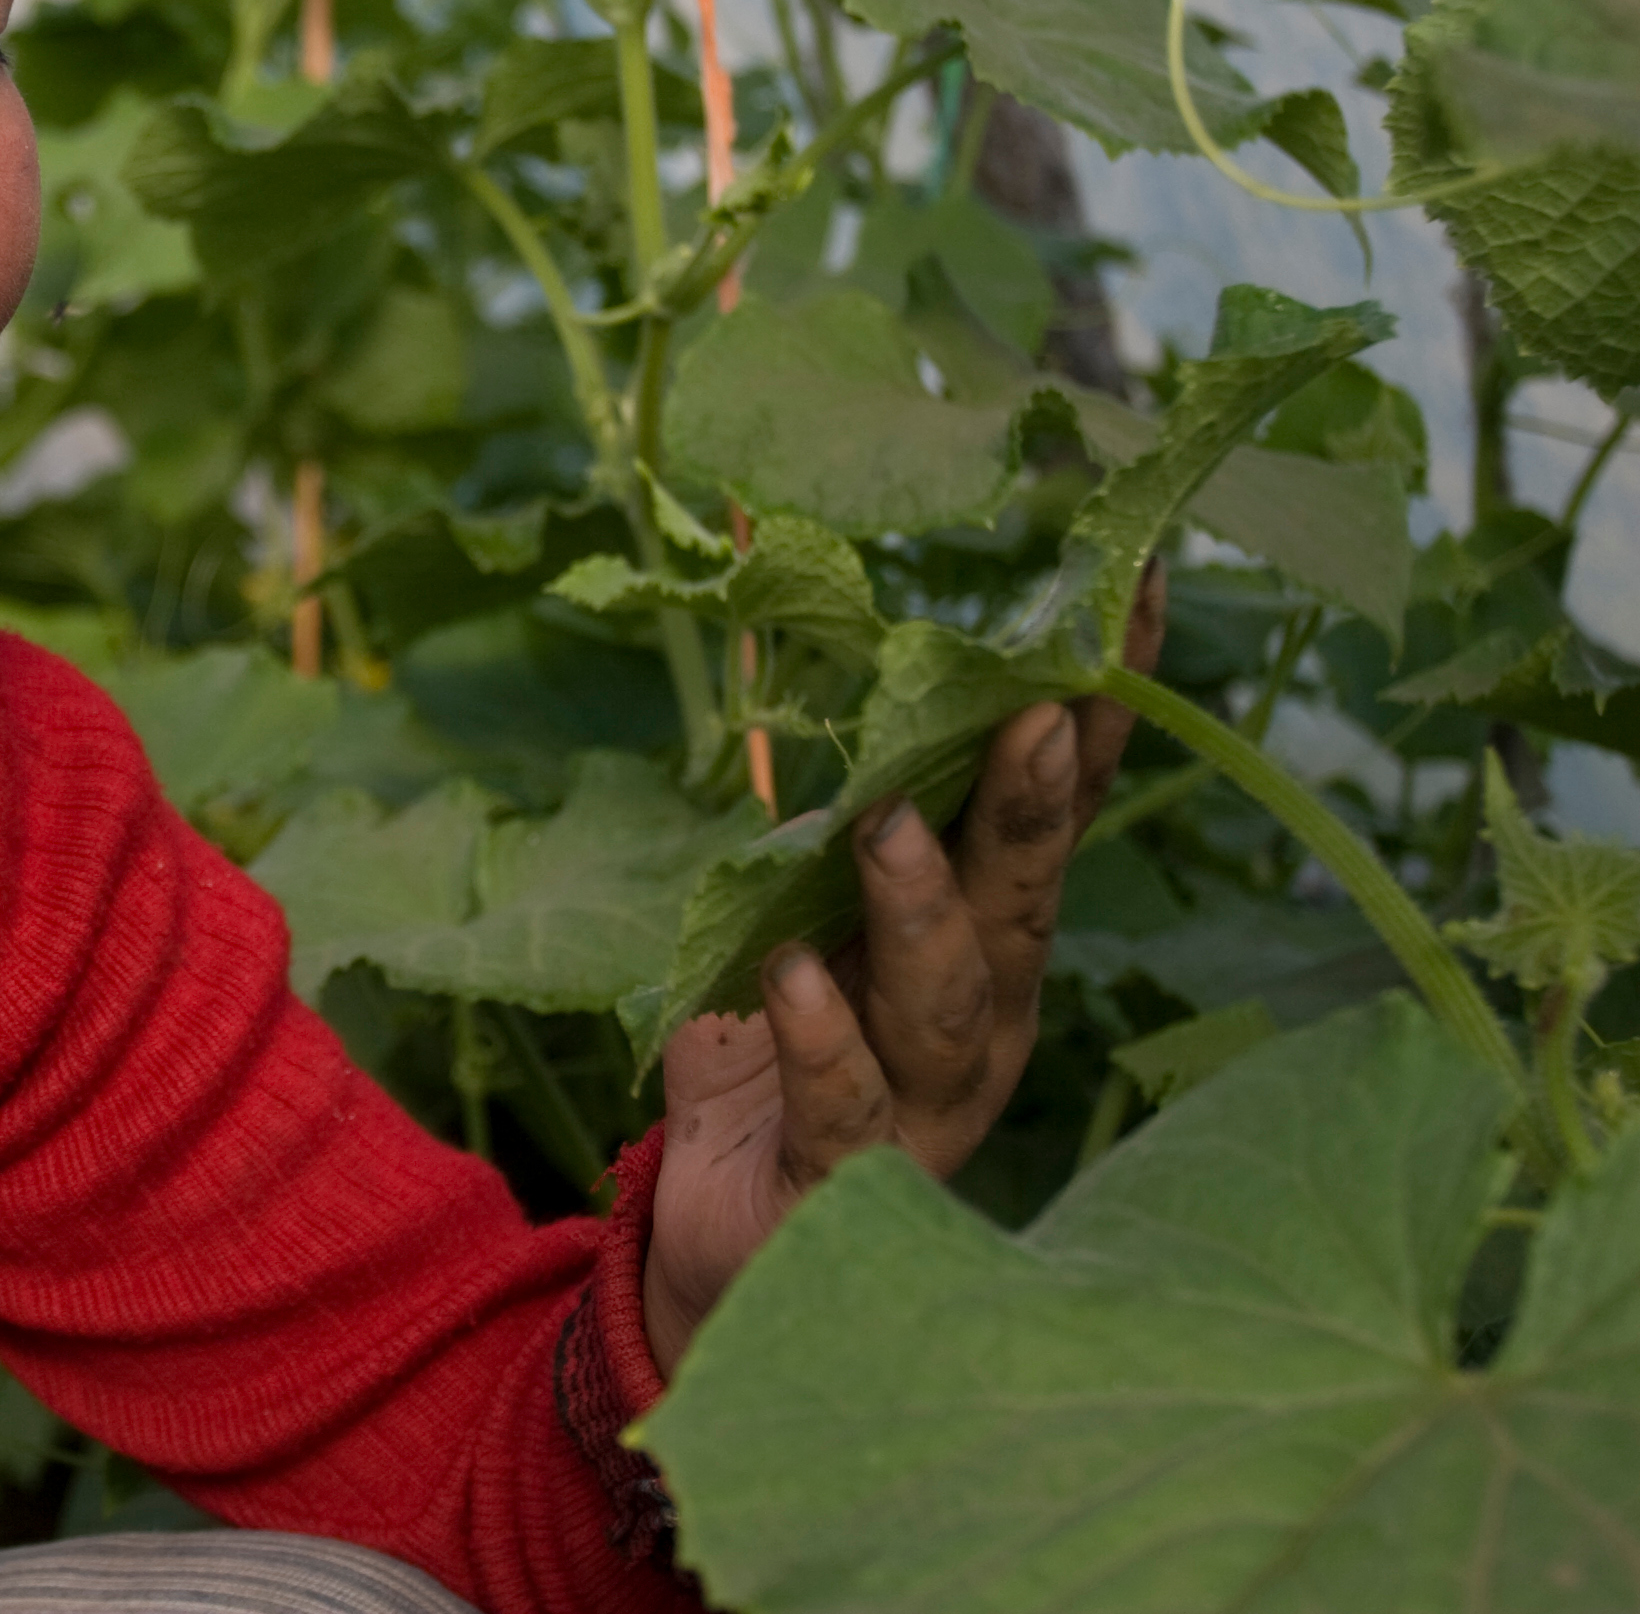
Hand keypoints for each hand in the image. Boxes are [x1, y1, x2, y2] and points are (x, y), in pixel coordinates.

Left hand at [639, 567, 1164, 1375]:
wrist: (711, 1242)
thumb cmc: (773, 1065)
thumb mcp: (795, 926)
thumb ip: (825, 845)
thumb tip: (841, 720)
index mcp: (984, 940)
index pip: (1054, 813)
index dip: (1094, 712)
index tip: (1131, 601)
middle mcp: (982, 1020)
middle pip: (1020, 898)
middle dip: (1032, 807)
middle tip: (1031, 710)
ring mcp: (927, 1105)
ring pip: (946, 1001)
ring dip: (919, 907)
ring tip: (883, 828)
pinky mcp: (848, 1181)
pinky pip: (844, 1104)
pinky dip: (819, 1039)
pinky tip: (788, 978)